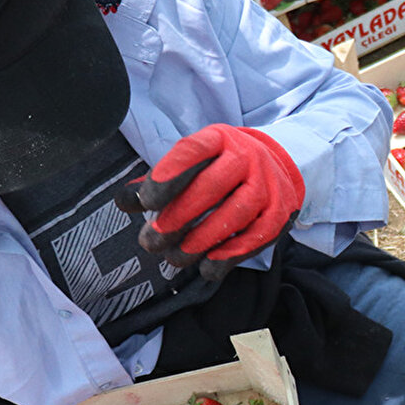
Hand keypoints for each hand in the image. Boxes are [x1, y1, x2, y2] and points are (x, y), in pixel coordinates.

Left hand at [116, 125, 304, 280]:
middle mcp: (247, 157)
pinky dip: (229, 255)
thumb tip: (124, 201)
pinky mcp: (280, 212)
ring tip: (174, 258)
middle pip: (212, 187)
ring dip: (200, 241)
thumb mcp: (193, 162)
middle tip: (151, 240)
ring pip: (234, 214)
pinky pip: (255, 236)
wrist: (278, 165)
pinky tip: (206, 266)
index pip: (192, 151)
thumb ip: (158, 182)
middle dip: (178, 217)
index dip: (167, 175)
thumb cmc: (222, 167)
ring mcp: (268, 184)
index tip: (145, 201)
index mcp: (219, 138)